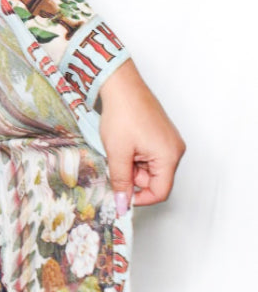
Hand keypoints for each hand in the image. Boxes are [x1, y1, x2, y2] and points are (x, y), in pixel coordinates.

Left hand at [96, 59, 184, 212]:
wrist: (121, 86)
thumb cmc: (122, 114)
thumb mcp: (117, 153)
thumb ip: (121, 182)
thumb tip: (122, 205)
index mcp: (169, 156)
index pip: (160, 192)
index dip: (140, 198)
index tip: (121, 196)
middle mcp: (174, 150)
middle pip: (155, 180)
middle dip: (133, 177)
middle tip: (117, 162)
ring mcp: (169, 142)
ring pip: (150, 168)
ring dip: (132, 165)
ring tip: (120, 147)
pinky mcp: (162, 135)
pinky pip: (150, 156)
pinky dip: (135, 155)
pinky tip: (125, 142)